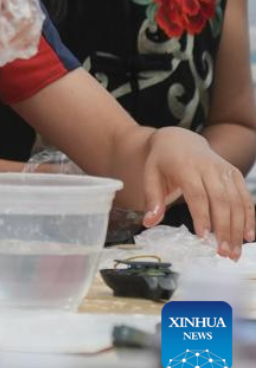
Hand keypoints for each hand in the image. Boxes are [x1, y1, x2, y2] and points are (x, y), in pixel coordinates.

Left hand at [141, 127, 254, 259]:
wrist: (180, 139)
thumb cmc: (162, 162)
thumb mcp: (150, 176)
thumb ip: (152, 199)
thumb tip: (148, 223)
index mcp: (186, 167)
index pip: (197, 194)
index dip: (201, 216)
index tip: (203, 238)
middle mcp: (209, 167)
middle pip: (221, 200)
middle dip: (224, 229)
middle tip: (223, 253)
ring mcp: (225, 170)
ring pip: (236, 202)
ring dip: (238, 228)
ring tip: (234, 252)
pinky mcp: (235, 174)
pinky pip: (245, 198)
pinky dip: (249, 217)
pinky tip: (248, 236)